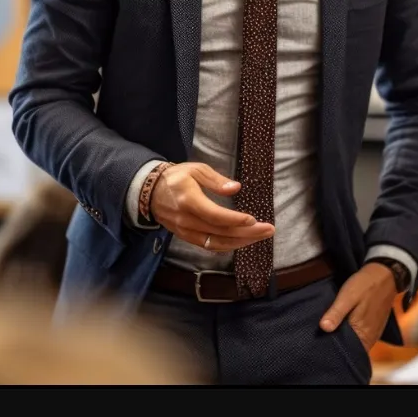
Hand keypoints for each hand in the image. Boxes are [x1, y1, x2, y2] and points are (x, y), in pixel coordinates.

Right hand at [149, 162, 274, 251]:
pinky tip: (242, 242)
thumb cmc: (175, 178)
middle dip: (247, 233)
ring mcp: (186, 231)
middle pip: (221, 232)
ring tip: (260, 236)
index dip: (235, 220)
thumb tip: (236, 188)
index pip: (215, 216)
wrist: (148, 192)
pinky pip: (209, 246)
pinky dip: (227, 246)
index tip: (254, 220)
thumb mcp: (195, 170)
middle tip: (269, 230)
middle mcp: (187, 220)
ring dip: (241, 242)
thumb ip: (216, 180)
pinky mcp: (186, 237)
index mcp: (189, 200)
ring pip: (217, 243)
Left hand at [319, 263, 396, 349]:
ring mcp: (373, 334)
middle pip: (351, 349)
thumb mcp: (347, 296)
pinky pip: (361, 337)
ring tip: (331, 331)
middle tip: (323, 335)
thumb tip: (324, 329)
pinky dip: (352, 335)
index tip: (321, 342)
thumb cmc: (365, 285)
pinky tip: (342, 326)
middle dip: (337, 344)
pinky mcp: (374, 328)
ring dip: (344, 339)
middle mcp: (370, 338)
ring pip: (356, 344)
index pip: (346, 351)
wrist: (385, 274)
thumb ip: (336, 313)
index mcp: (362, 333)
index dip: (333, 348)